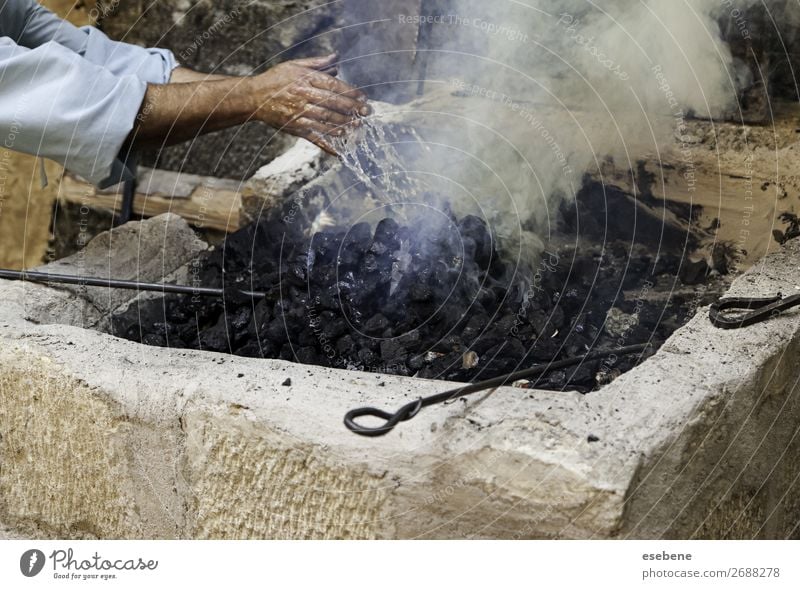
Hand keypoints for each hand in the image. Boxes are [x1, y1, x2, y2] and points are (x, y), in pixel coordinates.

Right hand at [250, 54, 369, 153]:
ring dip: (343, 124)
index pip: (332, 85)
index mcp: (304, 80)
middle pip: (332, 103)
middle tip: (367, 112)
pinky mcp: (295, 128)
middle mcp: (303, 96)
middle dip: (351, 108)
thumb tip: (337, 58)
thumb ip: (317, 63)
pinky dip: (326, 145)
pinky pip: (313, 137)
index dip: (349, 91)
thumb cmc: (276, 79)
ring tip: (357, 126)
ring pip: (325, 120)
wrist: (254, 97)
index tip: (363, 96)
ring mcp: (299, 114)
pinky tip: (339, 150)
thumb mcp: (294, 66)